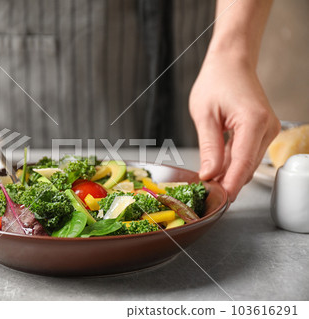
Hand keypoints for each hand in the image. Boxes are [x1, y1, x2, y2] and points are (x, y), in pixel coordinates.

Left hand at [190, 52, 279, 201]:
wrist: (231, 62)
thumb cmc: (216, 81)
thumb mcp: (204, 115)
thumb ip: (209, 147)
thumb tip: (209, 174)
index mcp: (253, 122)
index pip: (242, 163)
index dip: (230, 185)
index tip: (219, 201)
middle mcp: (267, 127)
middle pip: (246, 166)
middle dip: (227, 182)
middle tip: (206, 194)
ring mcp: (267, 130)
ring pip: (247, 162)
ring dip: (229, 173)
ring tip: (208, 182)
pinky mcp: (262, 131)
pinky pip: (247, 153)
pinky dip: (232, 162)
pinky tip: (217, 167)